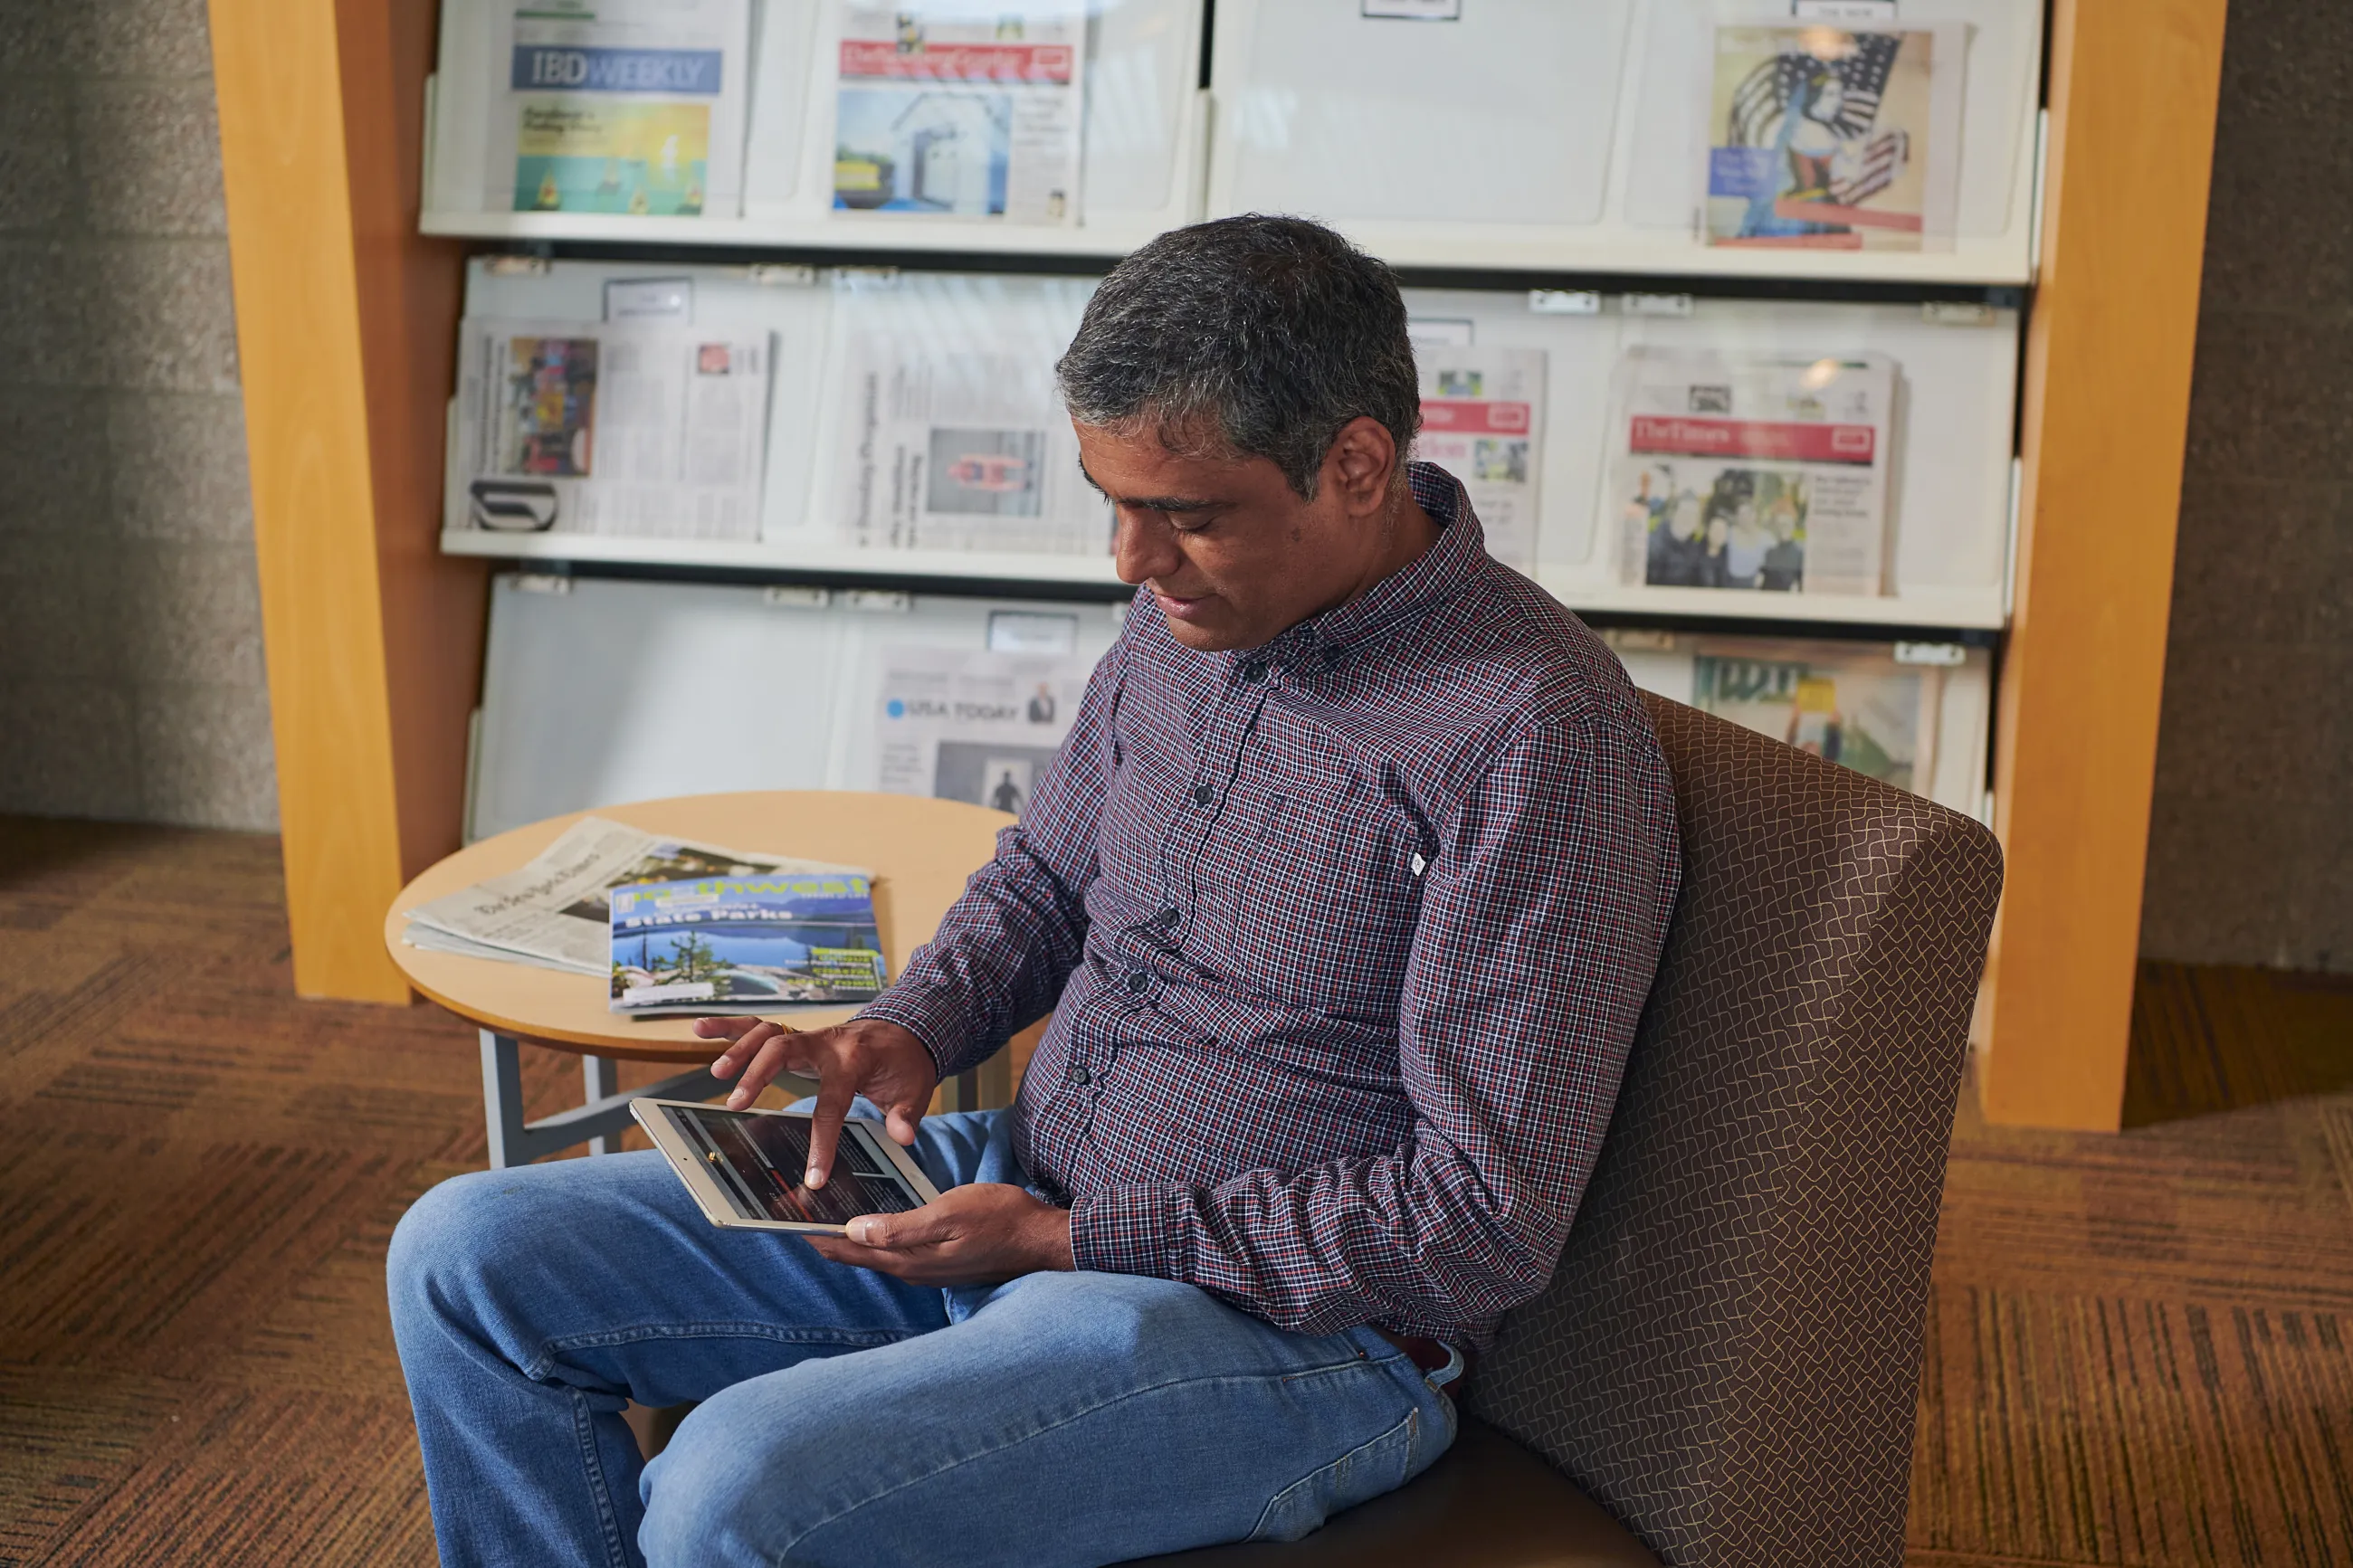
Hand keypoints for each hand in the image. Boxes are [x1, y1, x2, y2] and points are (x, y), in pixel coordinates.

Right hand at [695, 1016, 938, 1188]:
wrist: (909, 1028)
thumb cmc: (906, 1064)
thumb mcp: (916, 1090)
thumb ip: (905, 1114)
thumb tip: (902, 1138)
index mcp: (855, 1060)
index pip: (833, 1103)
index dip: (823, 1141)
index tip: (813, 1175)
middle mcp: (826, 1042)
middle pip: (785, 1050)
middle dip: (759, 1075)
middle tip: (735, 1105)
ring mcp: (809, 1036)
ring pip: (767, 1032)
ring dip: (739, 1049)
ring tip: (716, 1073)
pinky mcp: (798, 1036)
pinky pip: (759, 1026)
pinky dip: (730, 1027)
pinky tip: (700, 1029)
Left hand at [805, 1184, 1075, 1286]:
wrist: (1042, 1240)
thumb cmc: (1001, 1220)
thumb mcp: (949, 1213)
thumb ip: (901, 1226)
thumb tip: (855, 1231)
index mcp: (910, 1260)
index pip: (852, 1252)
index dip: (821, 1240)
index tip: (791, 1226)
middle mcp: (914, 1271)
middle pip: (860, 1257)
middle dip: (829, 1241)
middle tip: (799, 1221)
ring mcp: (929, 1270)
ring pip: (878, 1257)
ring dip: (851, 1242)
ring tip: (827, 1224)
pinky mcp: (941, 1264)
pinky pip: (898, 1254)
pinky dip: (878, 1241)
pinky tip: (875, 1227)